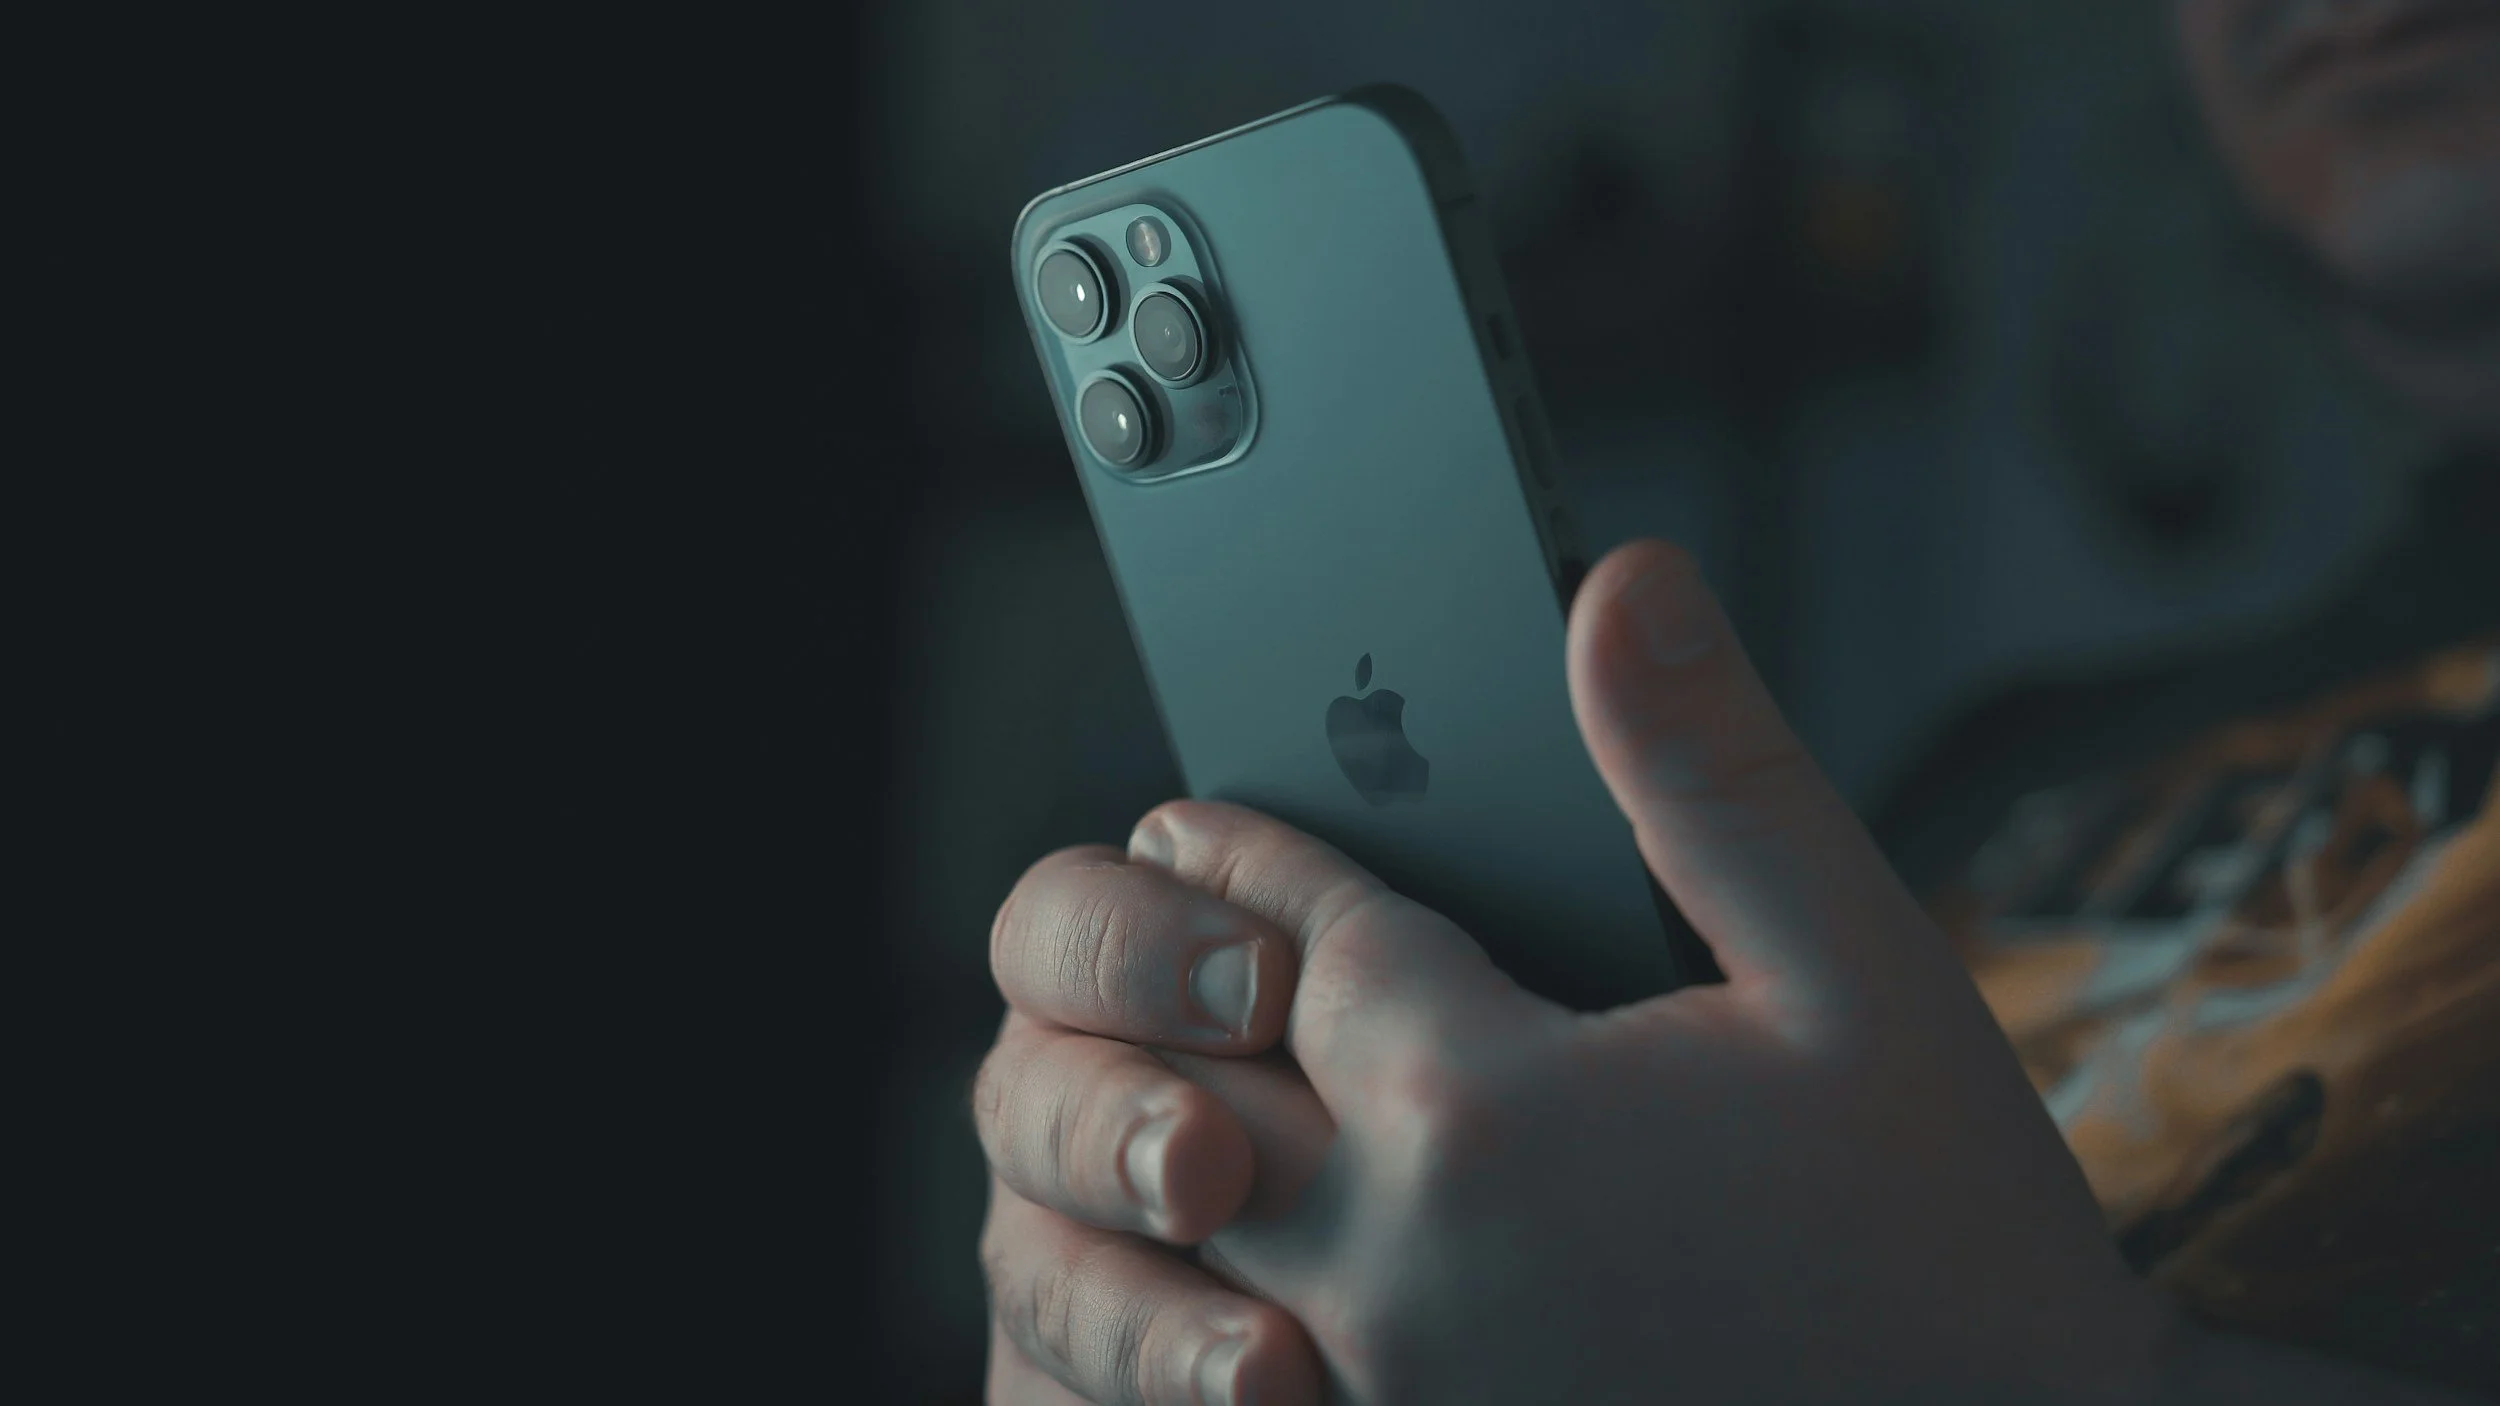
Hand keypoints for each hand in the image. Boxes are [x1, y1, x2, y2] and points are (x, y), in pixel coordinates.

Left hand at [972, 541, 2466, 1402]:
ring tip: (1162, 1081)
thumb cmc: (1954, 1242)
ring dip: (1162, 1146)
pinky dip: (1212, 1308)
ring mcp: (1385, 1394)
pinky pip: (1251, 1375)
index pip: (1305, 935)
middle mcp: (1394, 1260)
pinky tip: (1243, 1276)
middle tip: (1137, 920)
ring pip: (1196, 1248)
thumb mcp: (1860, 974)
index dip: (1245, 860)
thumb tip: (1619, 585)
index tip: (1187, 817)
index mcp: (1485, 1102)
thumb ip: (1711, 775)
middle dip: (1162, 988)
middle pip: (1202, 1085)